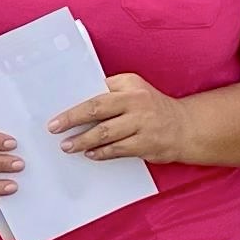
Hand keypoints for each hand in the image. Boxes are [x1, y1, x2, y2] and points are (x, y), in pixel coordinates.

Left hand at [52, 71, 191, 164]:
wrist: (185, 127)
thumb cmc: (152, 107)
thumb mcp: (135, 90)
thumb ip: (112, 92)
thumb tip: (77, 102)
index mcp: (130, 86)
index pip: (97, 93)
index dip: (75, 104)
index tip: (56, 113)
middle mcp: (136, 102)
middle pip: (97, 110)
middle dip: (72, 119)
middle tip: (54, 129)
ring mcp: (142, 124)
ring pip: (105, 133)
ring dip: (83, 141)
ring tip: (67, 146)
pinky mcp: (145, 144)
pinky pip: (117, 150)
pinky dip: (101, 153)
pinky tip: (89, 154)